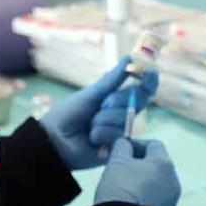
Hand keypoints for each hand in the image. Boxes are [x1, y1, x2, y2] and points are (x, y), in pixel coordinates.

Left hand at [39, 58, 158, 170]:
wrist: (54, 138)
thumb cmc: (69, 113)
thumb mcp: (92, 93)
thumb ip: (113, 79)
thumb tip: (130, 57)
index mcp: (117, 100)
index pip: (141, 89)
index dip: (148, 80)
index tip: (150, 71)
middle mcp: (123, 115)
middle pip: (137, 101)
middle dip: (116, 101)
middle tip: (100, 106)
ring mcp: (121, 131)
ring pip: (125, 119)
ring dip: (103, 120)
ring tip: (89, 126)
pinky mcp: (118, 148)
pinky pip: (119, 135)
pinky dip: (101, 134)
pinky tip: (91, 140)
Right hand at [94, 138, 180, 205]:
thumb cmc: (119, 188)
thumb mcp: (116, 161)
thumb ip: (122, 147)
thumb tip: (124, 144)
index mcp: (164, 163)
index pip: (154, 145)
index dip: (136, 144)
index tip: (122, 149)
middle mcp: (173, 181)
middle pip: (157, 166)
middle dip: (139, 164)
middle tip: (120, 168)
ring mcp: (172, 201)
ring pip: (157, 185)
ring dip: (143, 183)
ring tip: (123, 188)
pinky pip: (155, 202)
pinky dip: (144, 199)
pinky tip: (129, 204)